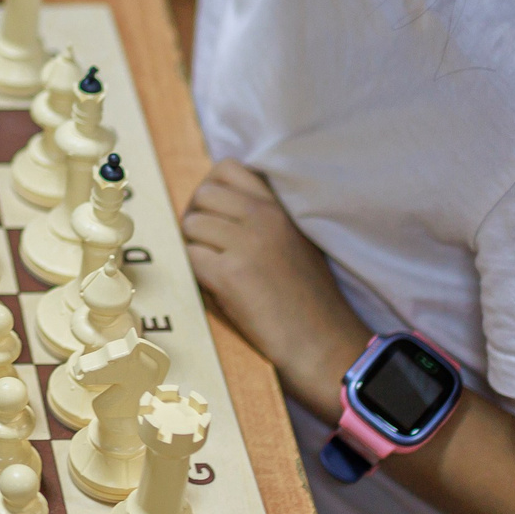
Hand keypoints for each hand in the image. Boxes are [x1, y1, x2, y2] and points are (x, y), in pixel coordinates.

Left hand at [178, 160, 371, 412]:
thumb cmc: (307, 301)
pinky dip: (194, 273)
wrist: (325, 345)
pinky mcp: (230, 274)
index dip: (211, 190)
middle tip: (206, 248)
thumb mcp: (294, 243)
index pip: (227, 168)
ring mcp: (247, 243)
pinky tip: (214, 288)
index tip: (214, 216)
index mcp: (280, 207)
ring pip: (190, 225)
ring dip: (193, 248)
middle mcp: (264, 217)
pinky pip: (190, 257)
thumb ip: (260, 220)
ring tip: (212, 270)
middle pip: (202, 194)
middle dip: (196, 219)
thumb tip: (206, 209)